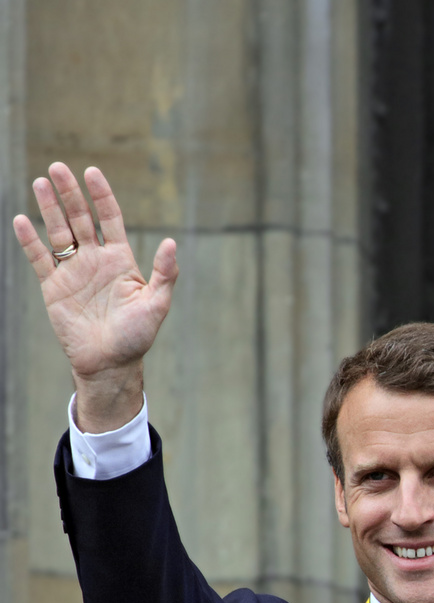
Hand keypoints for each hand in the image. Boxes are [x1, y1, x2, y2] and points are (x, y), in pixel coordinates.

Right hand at [12, 163, 177, 429]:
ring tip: (41, 182)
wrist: (110, 363)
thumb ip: (165, 274)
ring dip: (49, 208)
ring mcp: (73, 271)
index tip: (92, 172)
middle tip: (58, 168)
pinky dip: (30, 241)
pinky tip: (21, 221)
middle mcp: (96, 260)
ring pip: (58, 232)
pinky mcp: (54, 287)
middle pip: (81, 218)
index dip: (101, 196)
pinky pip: (40, 259)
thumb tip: (171, 243)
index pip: (110, 219)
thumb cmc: (137, 336)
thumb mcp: (156, 304)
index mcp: (121, 260)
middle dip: (70, 194)